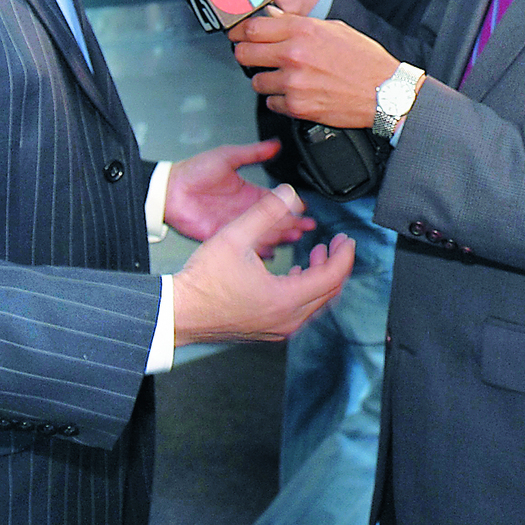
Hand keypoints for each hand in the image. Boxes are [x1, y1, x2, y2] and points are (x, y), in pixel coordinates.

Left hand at [164, 139, 311, 251]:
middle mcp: (244, 210)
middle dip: (292, 222)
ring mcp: (235, 225)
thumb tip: (275, 144)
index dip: (290, 204)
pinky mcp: (223, 236)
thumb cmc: (193, 171)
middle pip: (274, 219)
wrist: (168, 190)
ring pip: (262, 233)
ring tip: (293, 237)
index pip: (275, 200)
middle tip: (306, 226)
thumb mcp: (227, 156)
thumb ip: (253, 153)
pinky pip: (244, 245)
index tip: (304, 207)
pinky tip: (269, 253)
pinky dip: (257, 250)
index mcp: (249, 192)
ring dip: (279, 235)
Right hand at [172, 185, 353, 344]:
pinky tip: (297, 274)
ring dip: (322, 277)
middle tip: (338, 244)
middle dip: (336, 264)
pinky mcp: (266, 330)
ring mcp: (276, 328)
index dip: (343, 254)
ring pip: (315, 303)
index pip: (332, 277)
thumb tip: (288, 194)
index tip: (346, 239)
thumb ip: (266, 211)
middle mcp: (285, 319)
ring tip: (318, 254)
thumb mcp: (235, 236)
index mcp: (284, 299)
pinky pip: (300, 311)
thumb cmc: (201, 283)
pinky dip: (307, 290)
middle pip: (329, 292)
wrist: (178, 312)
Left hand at [231, 11, 398, 128]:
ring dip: (265, 80)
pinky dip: (279, 100)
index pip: (252, 28)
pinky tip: (295, 94)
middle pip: (244, 53)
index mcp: (303, 30)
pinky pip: (271, 103)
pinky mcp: (297, 107)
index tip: (240, 35)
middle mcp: (294, 54)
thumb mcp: (334, 29)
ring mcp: (293, 83)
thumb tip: (274, 20)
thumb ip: (301, 25)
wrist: (385, 92)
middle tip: (254, 57)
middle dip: (246, 54)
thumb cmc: (365, 60)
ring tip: (283, 78)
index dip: (241, 31)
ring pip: (256, 81)